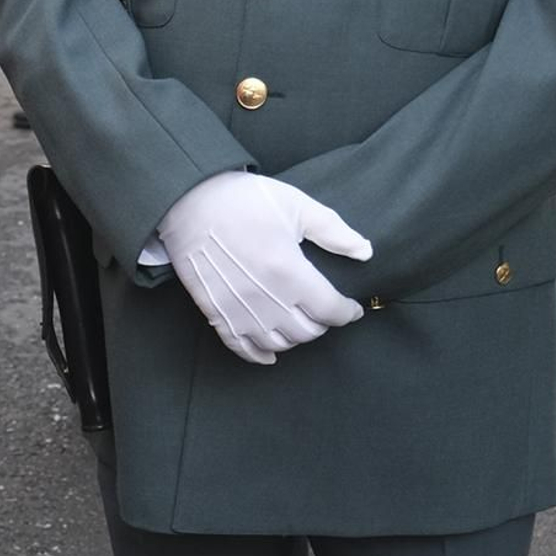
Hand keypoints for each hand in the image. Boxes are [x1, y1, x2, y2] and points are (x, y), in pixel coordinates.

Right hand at [159, 172, 371, 367]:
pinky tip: (271, 353)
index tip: (352, 309)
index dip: (347, 312)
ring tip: (300, 322)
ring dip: (296, 337)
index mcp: (290, 271)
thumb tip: (365, 252)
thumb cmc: (245, 199)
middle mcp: (267, 299)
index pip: (330, 309)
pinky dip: (260, 355)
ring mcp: (240, 310)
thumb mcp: (296, 205)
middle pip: (308, 331)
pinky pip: (242, 349)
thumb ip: (333, 232)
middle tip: (324, 310)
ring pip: (280, 343)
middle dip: (323, 323)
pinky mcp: (217, 314)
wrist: (190, 201)